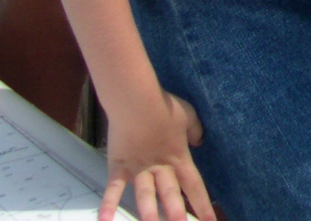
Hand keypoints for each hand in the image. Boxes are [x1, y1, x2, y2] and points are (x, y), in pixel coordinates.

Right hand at [101, 91, 212, 220]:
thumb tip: (199, 141)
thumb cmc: (164, 106)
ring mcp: (138, 169)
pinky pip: (113, 189)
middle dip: (177, 215)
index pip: (194, 186)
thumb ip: (195, 131)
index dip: (203, 205)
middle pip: (170, 195)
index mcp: (178, 157)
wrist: (137, 101)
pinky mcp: (119, 167)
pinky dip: (108, 205)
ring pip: (145, 196)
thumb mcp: (188, 115)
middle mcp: (160, 168)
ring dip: (149, 214)